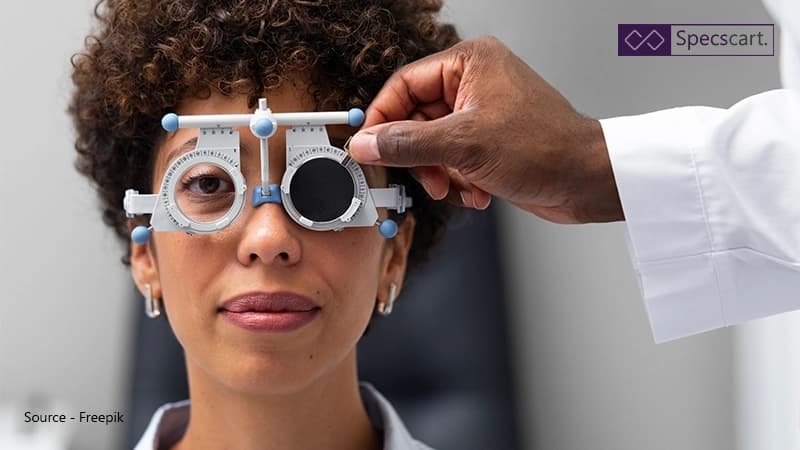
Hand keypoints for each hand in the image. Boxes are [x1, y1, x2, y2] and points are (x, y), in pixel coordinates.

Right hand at [347, 36, 622, 222]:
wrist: (587, 181)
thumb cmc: (546, 149)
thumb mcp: (465, 145)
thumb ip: (408, 144)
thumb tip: (367, 143)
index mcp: (469, 63)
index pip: (404, 85)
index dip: (383, 120)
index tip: (367, 148)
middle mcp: (474, 83)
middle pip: (416, 119)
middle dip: (420, 156)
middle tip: (425, 178)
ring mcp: (482, 114)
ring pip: (432, 145)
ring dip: (440, 174)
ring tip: (457, 187)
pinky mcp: (489, 141)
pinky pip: (452, 160)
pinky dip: (458, 180)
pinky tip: (477, 192)